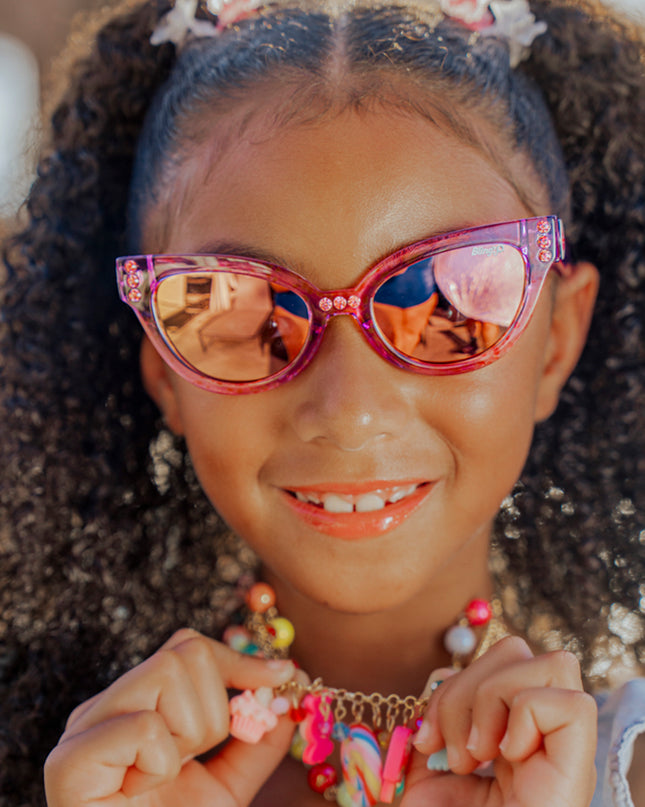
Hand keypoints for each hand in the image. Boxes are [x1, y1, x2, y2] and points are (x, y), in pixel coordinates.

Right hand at [44, 629, 295, 806]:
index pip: (188, 647)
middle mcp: (104, 708)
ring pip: (166, 674)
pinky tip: (140, 793)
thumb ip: (257, 739)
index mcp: (135, 707)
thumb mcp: (228, 785)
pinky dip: (161, 765)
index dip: (239, 660)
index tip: (282, 677)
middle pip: (183, 652)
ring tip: (165, 777)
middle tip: (191, 761)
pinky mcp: (70, 760)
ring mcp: (82, 730)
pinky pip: (145, 726)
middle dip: (212, 710)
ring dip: (189, 734)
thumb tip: (292, 684)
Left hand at [405, 636, 596, 806]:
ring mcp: (562, 750)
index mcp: (505, 730)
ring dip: (495, 698)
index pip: (496, 658)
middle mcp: (539, 735)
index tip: (425, 738)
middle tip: (449, 748)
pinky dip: (524, 717)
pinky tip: (505, 760)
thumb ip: (434, 720)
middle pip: (519, 649)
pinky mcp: (578, 768)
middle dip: (467, 685)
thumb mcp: (425, 771)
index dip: (455, 680)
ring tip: (476, 755)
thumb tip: (439, 676)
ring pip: (552, 662)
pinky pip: (570, 702)